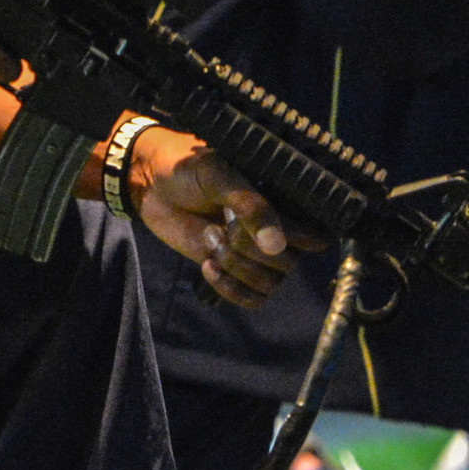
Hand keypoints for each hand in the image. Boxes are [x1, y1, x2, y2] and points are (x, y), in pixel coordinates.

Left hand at [127, 130, 320, 308]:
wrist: (152, 185)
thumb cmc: (188, 170)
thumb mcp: (218, 176)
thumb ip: (250, 207)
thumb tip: (277, 247)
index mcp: (284, 200)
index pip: (315, 235)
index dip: (296, 237)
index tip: (263, 227)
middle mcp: (279, 230)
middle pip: (288, 263)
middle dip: (250, 248)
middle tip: (224, 222)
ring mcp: (258, 254)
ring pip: (270, 284)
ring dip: (236, 267)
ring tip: (210, 238)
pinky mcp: (236, 271)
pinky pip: (253, 300)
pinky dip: (230, 288)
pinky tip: (207, 265)